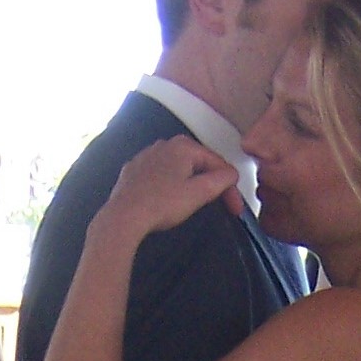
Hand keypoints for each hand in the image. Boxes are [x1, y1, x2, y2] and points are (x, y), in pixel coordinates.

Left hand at [104, 136, 242, 239]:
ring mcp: (146, 155)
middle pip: (198, 163)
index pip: (217, 162)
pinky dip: (170, 184)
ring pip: (178, 167)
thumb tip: (232, 174)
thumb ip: (221, 181)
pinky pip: (159, 174)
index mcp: (183, 146)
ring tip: (197, 202)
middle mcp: (164, 144)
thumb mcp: (198, 193)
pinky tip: (169, 199)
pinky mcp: (133, 170)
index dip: (230, 187)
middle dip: (212, 183)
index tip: (236, 208)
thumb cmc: (163, 204)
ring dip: (191, 183)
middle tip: (222, 206)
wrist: (124, 216)